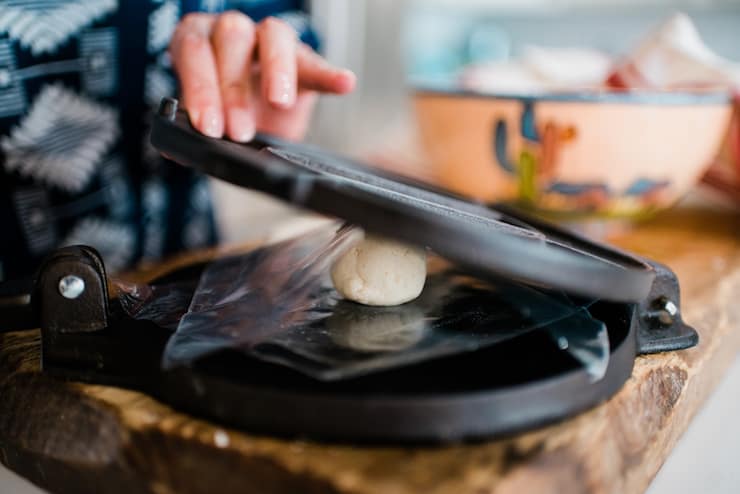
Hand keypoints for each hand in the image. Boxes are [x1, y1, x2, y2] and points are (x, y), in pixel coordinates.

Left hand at [169, 11, 355, 141]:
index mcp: (199, 42)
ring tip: (279, 102)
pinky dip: (329, 74)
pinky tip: (343, 84)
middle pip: (232, 38)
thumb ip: (191, 134)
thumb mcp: (206, 125)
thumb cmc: (224, 116)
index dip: (200, 88)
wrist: (253, 125)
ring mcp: (268, 43)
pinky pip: (316, 63)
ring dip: (276, 70)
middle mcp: (232, 33)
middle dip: (233, 89)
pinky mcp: (304, 62)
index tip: (208, 125)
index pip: (194, 52)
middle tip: (239, 132)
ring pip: (274, 34)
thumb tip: (176, 153)